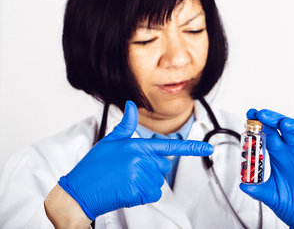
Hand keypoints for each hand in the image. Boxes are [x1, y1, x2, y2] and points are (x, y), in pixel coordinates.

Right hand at [58, 100, 212, 220]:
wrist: (78, 192)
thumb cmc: (93, 167)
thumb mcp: (109, 141)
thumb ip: (125, 126)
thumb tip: (129, 105)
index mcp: (137, 144)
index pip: (170, 145)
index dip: (192, 147)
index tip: (208, 148)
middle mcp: (141, 159)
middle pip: (164, 166)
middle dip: (151, 169)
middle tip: (129, 171)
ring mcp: (139, 175)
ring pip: (158, 181)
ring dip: (145, 183)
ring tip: (125, 180)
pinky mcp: (137, 192)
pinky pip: (153, 194)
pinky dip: (143, 195)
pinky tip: (127, 190)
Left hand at [239, 109, 293, 228]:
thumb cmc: (289, 203)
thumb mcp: (269, 196)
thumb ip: (257, 190)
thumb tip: (244, 184)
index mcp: (280, 154)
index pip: (270, 133)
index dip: (261, 123)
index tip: (251, 114)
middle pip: (286, 128)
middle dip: (275, 119)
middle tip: (263, 115)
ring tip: (285, 123)